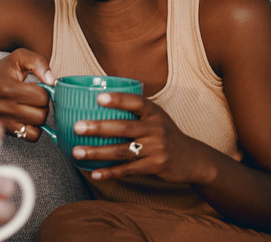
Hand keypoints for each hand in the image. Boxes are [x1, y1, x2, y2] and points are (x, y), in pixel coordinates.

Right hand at [0, 48, 54, 140]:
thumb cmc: (3, 69)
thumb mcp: (20, 56)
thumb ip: (38, 62)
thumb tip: (52, 81)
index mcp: (8, 88)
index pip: (42, 97)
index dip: (45, 91)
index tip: (36, 86)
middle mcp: (2, 107)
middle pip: (41, 115)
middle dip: (42, 105)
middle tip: (34, 97)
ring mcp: (2, 120)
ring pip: (37, 128)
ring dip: (38, 117)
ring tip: (30, 106)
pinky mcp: (3, 129)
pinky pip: (29, 136)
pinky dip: (33, 128)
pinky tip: (27, 116)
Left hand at [71, 92, 209, 183]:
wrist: (193, 159)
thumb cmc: (165, 134)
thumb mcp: (156, 118)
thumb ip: (134, 111)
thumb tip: (95, 100)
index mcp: (154, 113)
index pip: (135, 102)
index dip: (118, 99)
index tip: (98, 98)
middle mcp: (156, 129)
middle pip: (124, 127)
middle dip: (99, 127)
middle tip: (77, 127)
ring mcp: (157, 148)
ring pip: (122, 151)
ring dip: (97, 152)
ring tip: (77, 152)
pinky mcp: (156, 166)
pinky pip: (128, 170)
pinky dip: (110, 173)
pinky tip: (94, 173)